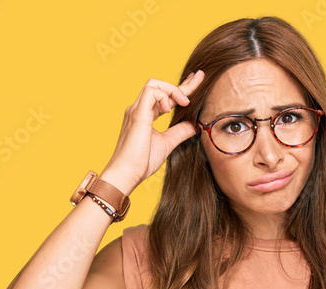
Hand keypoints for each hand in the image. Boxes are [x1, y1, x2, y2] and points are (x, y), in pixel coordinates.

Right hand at [100, 70, 205, 193]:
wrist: (126, 175)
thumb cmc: (141, 162)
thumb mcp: (167, 143)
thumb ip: (180, 132)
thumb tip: (195, 125)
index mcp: (145, 115)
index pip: (165, 96)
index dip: (181, 89)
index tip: (196, 82)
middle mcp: (139, 109)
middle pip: (160, 86)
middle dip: (182, 83)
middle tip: (199, 77)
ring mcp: (136, 110)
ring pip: (153, 84)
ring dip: (172, 90)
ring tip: (184, 103)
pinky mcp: (137, 114)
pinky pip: (151, 92)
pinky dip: (164, 96)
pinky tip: (169, 110)